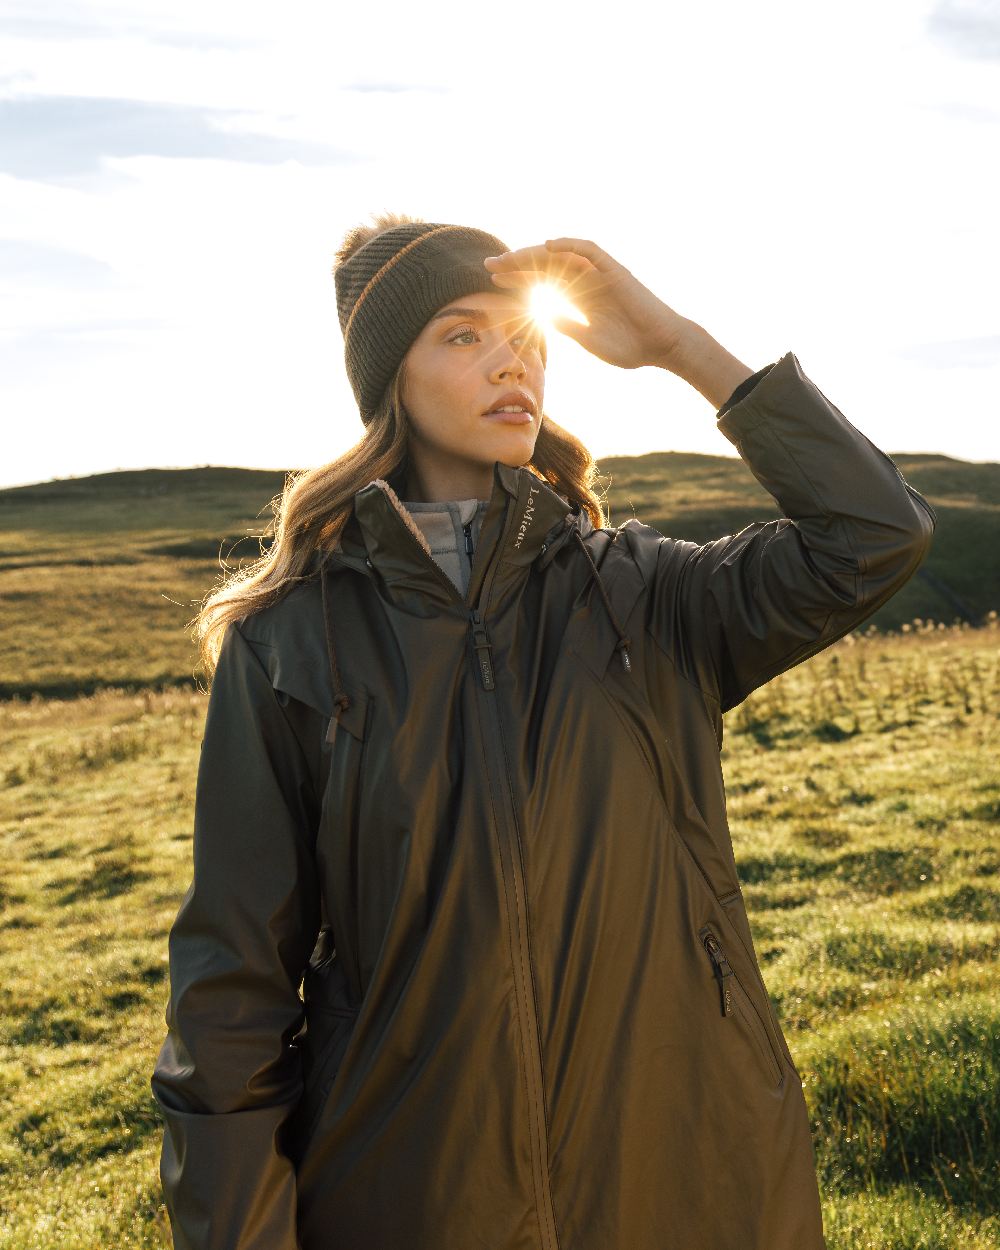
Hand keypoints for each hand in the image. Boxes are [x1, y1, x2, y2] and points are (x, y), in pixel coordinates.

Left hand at [483, 238, 692, 370]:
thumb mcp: (589, 339)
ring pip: (562, 256)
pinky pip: (590, 250)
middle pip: (546, 264)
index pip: (543, 280)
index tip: (495, 280)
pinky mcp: (615, 270)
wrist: (662, 346)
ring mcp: (601, 273)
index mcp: (580, 296)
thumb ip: (566, 325)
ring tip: (510, 258)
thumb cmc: (631, 347)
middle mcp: (587, 280)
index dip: (519, 278)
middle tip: (490, 264)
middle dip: (518, 263)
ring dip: (535, 254)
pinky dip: (571, 245)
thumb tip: (541, 316)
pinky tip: (549, 246)